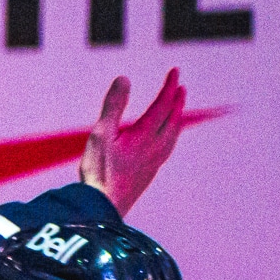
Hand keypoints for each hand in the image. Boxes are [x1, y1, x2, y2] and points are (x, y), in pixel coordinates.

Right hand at [79, 69, 183, 216]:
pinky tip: (164, 142)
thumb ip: (113, 106)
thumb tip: (125, 78)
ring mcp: (154, 161)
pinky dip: (171, 136)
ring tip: (178, 110)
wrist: (103, 207)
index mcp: (144, 134)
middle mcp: (155, 147)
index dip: (169, 86)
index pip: (163, 105)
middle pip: (172, 119)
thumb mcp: (101, 134)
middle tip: (180, 87)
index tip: (175, 71)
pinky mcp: (149, 173)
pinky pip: (167, 149)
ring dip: (177, 118)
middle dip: (176, 101)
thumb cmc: (99, 171)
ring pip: (173, 135)